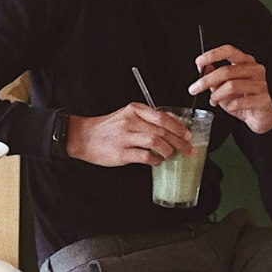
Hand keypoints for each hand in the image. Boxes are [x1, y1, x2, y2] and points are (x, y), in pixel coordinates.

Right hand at [66, 104, 192, 166]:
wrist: (83, 137)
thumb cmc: (108, 127)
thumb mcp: (128, 115)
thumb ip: (148, 118)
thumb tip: (172, 125)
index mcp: (135, 110)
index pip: (163, 117)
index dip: (179, 127)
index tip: (188, 134)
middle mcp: (131, 121)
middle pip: (163, 130)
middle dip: (180, 141)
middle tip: (188, 149)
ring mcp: (126, 137)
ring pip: (156, 142)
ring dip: (168, 151)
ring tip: (171, 155)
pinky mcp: (121, 153)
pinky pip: (145, 157)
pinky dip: (155, 160)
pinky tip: (157, 161)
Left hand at [188, 44, 271, 134]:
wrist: (259, 117)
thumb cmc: (242, 99)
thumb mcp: (224, 86)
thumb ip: (214, 75)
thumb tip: (202, 67)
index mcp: (246, 62)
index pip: (229, 51)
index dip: (213, 54)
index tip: (199, 62)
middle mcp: (255, 70)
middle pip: (226, 70)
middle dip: (206, 80)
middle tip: (194, 89)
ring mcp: (261, 84)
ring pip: (231, 86)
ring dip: (217, 95)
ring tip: (213, 101)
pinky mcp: (263, 99)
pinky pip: (240, 101)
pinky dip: (230, 106)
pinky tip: (229, 107)